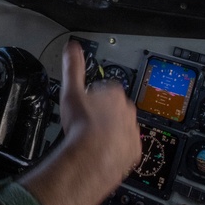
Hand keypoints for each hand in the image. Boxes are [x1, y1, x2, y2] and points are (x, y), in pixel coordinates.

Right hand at [58, 41, 141, 182]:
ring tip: (93, 137)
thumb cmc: (82, 125)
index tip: (85, 103)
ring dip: (110, 130)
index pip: (106, 88)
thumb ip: (72, 67)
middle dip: (103, 112)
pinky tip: (103, 150)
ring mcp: (132, 130)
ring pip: (122, 126)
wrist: (92, 156)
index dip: (94, 95)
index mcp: (114, 93)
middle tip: (88, 121)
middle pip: (115, 107)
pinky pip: (126, 146)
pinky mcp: (133, 149)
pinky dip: (116, 148)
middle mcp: (127, 110)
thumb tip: (72, 48)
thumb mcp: (71, 90)